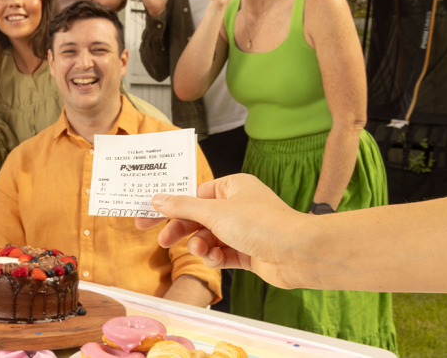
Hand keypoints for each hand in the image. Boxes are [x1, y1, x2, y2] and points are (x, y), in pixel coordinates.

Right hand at [135, 173, 310, 289]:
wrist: (298, 254)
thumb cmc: (262, 224)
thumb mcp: (214, 213)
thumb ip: (183, 207)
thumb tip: (157, 198)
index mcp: (232, 187)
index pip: (193, 195)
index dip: (170, 207)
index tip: (148, 218)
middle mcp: (238, 205)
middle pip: (198, 217)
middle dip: (182, 230)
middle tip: (162, 242)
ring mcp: (243, 229)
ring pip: (208, 238)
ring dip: (202, 246)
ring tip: (203, 251)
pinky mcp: (248, 251)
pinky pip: (222, 253)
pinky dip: (217, 257)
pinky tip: (218, 259)